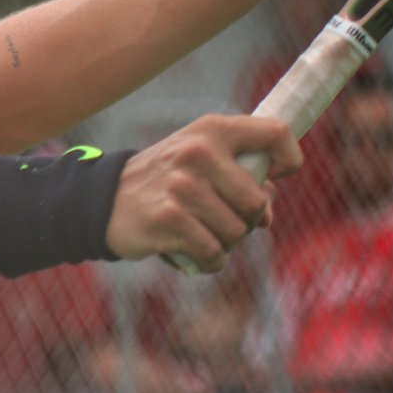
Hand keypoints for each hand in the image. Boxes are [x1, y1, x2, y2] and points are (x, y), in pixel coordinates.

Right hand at [105, 114, 301, 272]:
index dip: (290, 158)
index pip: (274, 133)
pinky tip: (194, 256)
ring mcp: (183, 186)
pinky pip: (213, 252)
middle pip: (257, 202)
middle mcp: (199, 153)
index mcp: (211, 131)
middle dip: (247, 221)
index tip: (279, 175)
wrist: (102, 200)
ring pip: (237, 232)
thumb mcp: (197, 162)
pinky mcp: (169, 218)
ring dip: (225, 244)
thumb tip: (269, 213)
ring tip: (203, 237)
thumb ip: (239, 177)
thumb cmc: (162, 182)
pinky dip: (209, 261)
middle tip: (223, 221)